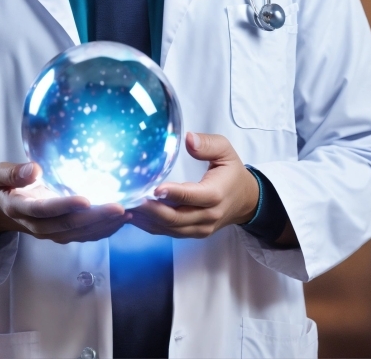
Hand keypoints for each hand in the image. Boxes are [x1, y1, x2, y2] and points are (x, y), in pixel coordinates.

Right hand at [0, 161, 128, 243]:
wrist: (2, 206)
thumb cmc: (5, 184)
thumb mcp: (1, 174)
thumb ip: (14, 173)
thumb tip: (34, 169)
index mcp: (20, 209)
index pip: (44, 211)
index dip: (65, 206)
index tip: (85, 200)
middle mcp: (37, 226)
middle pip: (67, 225)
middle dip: (94, 218)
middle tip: (119, 207)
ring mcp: (50, 233)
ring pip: (79, 234)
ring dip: (104, 226)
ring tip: (127, 213)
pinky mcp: (61, 233)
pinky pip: (84, 235)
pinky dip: (104, 230)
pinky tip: (122, 220)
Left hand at [128, 133, 258, 238]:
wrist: (245, 201)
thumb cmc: (232, 173)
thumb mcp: (226, 151)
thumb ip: (208, 144)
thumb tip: (189, 139)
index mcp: (216, 195)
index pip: (191, 196)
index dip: (173, 194)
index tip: (154, 188)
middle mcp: (207, 216)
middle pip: (175, 218)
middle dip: (150, 210)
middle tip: (129, 199)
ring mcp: (199, 228)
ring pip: (169, 228)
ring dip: (146, 219)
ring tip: (125, 207)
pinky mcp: (192, 233)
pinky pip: (168, 232)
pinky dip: (150, 226)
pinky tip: (134, 215)